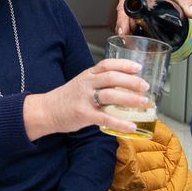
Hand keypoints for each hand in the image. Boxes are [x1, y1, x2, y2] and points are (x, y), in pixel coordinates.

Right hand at [23, 58, 150, 140]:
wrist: (46, 110)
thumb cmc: (68, 98)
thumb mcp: (82, 84)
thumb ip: (99, 83)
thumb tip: (125, 86)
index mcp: (88, 74)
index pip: (107, 64)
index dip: (124, 64)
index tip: (138, 67)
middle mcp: (87, 84)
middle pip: (112, 78)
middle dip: (131, 81)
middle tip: (146, 87)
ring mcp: (84, 99)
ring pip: (110, 95)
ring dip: (130, 99)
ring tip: (144, 103)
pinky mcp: (83, 114)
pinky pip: (105, 118)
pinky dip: (119, 123)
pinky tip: (131, 126)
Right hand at [114, 0, 191, 35]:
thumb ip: (185, 0)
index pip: (126, 4)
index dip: (124, 18)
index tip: (126, 29)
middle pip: (122, 14)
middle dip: (124, 29)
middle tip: (129, 42)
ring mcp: (129, 4)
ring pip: (122, 19)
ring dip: (125, 31)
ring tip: (131, 44)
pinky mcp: (131, 11)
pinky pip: (126, 21)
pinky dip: (128, 30)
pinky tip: (133, 40)